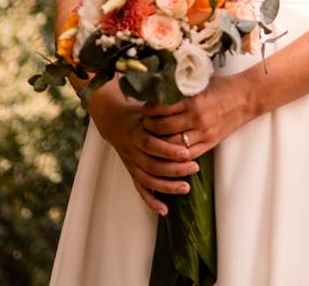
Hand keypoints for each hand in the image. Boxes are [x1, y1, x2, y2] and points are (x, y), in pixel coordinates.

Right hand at [87, 82, 200, 215]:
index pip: (152, 144)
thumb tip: (183, 98)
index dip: (168, 150)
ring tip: (187, 187)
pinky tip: (164, 210)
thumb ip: (163, 108)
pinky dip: (151, 201)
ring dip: (167, 186)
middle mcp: (132, 150)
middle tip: (194, 168)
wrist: (113, 121)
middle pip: (152, 165)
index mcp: (136, 133)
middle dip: (174, 169)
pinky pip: (140, 189)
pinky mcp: (131, 172)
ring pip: (148, 180)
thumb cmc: (138, 111)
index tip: (186, 152)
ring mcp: (130, 163)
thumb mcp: (148, 106)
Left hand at [142, 72, 257, 162]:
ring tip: (154, 136)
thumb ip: (181, 89)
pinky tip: (167, 150)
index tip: (145, 109)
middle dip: (150, 127)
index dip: (149, 111)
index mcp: (193, 101)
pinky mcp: (210, 143)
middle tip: (145, 123)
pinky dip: (174, 155)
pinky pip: (187, 155)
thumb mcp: (200, 83)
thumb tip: (159, 90)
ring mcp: (204, 133)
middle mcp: (197, 119)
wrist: (247, 97)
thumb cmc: (223, 86)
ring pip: (172, 145)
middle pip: (163, 129)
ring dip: (160, 142)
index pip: (161, 109)